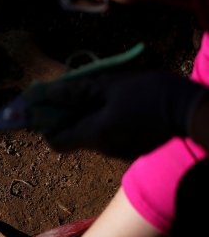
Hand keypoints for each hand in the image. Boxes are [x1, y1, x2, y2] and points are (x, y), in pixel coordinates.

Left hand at [24, 69, 206, 158]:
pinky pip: (110, 136)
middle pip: (73, 137)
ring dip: (90, 117)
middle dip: (69, 116)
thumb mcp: (110, 86)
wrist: (193, 110)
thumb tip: (42, 95)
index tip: (47, 106)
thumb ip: (74, 93)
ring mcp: (120, 151)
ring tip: (103, 95)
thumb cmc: (151, 93)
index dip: (46, 124)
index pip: (55, 140)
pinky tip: (121, 106)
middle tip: (76, 93)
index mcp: (95, 134)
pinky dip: (107, 122)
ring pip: (92, 135)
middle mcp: (104, 149)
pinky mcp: (133, 149)